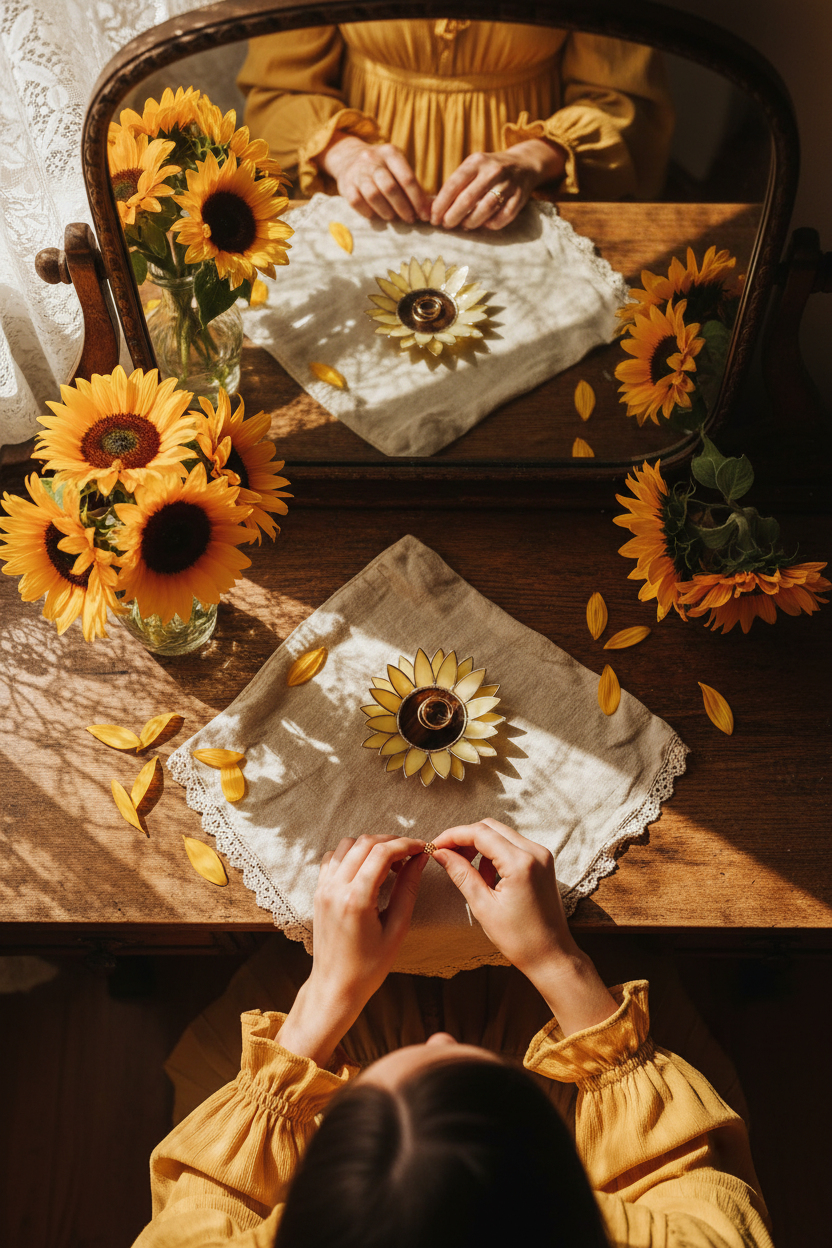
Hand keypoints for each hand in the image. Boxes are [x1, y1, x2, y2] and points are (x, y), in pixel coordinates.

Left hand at [276, 835, 427, 1064]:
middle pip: (364, 843)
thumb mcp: (396, 930)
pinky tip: (366, 869)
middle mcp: (335, 888)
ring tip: (390, 863)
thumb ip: (408, 890)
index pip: (382, 853)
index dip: (406, 845)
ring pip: (347, 845)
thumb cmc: (369, 967)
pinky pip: (333, 858)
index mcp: (356, 899)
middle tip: (410, 855)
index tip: (422, 848)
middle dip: (391, 842)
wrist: (335, 986)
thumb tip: (419, 860)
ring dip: (371, 846)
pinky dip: (351, 854)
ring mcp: (323, 888)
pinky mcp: (318, 892)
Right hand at [320, 134, 430, 223]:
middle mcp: (372, 159)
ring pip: (373, 195)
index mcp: (390, 153)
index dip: (418, 200)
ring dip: (386, 211)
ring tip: (393, 218)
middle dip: (403, 207)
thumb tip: (430, 208)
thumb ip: (412, 185)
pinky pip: (357, 202)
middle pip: (390, 187)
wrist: (348, 157)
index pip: (407, 178)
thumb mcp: (397, 166)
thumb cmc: (382, 168)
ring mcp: (357, 172)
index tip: (425, 215)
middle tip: (410, 219)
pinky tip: (375, 216)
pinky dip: (368, 212)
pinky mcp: (345, 184)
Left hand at [430, 140, 565, 230]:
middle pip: (467, 199)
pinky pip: (503, 217)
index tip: (433, 218)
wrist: (524, 164)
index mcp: (476, 162)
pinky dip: (492, 224)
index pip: (453, 185)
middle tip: (446, 225)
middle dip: (453, 216)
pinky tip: (484, 225)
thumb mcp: (473, 168)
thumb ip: (457, 184)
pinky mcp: (519, 198)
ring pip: (485, 210)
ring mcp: (507, 184)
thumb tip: (434, 209)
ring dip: (471, 222)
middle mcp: (492, 171)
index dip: (441, 204)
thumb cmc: (490, 170)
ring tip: (464, 226)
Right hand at [430, 819, 616, 1034]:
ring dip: (480, 846)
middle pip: (491, 827)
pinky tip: (488, 877)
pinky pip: (513, 846)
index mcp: (520, 863)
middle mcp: (535, 852)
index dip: (454, 836)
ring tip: (469, 872)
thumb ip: (461, 873)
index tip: (435, 845)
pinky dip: (496, 854)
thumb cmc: (519, 939)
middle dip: (466, 838)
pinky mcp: (543, 862)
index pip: (480, 833)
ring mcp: (542, 855)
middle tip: (447, 855)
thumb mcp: (483, 906)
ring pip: (502, 834)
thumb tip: (441, 853)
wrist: (552, 955)